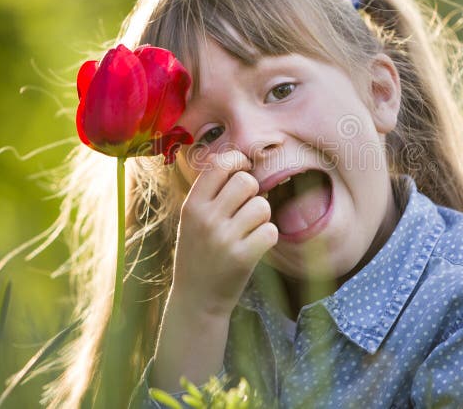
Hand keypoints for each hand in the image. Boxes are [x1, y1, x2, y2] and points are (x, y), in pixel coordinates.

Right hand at [171, 150, 277, 316]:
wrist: (196, 300)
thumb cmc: (198, 253)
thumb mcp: (192, 220)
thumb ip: (210, 193)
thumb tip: (242, 162)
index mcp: (192, 205)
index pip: (220, 163)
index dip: (238, 162)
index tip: (242, 172)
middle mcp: (206, 219)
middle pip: (246, 181)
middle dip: (254, 191)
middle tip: (246, 207)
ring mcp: (224, 239)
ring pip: (262, 206)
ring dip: (262, 216)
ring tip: (249, 230)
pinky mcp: (243, 258)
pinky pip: (271, 231)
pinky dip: (268, 237)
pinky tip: (254, 245)